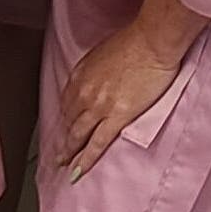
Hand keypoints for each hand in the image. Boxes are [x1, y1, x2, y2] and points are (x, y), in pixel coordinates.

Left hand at [52, 12, 196, 180]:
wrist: (152, 41)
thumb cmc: (135, 40)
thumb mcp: (103, 52)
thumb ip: (95, 70)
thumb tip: (97, 80)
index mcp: (80, 75)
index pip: (66, 103)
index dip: (66, 118)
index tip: (65, 127)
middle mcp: (83, 92)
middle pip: (69, 122)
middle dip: (63, 139)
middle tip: (58, 154)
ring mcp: (98, 107)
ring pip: (78, 136)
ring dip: (69, 152)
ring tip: (65, 166)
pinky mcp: (117, 117)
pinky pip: (97, 144)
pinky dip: (86, 160)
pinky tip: (79, 171)